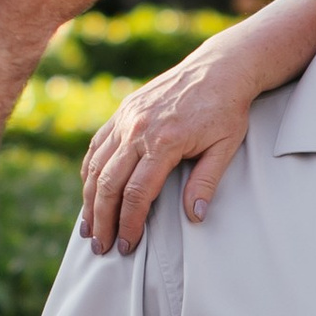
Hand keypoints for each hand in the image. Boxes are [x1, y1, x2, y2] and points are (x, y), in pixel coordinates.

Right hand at [79, 0, 315, 249]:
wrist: (220, 68)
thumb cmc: (227, 109)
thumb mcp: (226, 147)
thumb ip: (206, 182)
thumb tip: (195, 217)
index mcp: (164, 142)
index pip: (136, 194)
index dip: (128, 224)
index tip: (126, 246)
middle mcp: (138, 130)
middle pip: (108, 184)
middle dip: (102, 220)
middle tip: (101, 247)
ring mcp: (127, 119)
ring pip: (97, 166)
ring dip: (89, 200)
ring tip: (89, 228)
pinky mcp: (123, 111)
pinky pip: (97, 145)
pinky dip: (90, 171)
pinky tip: (88, 191)